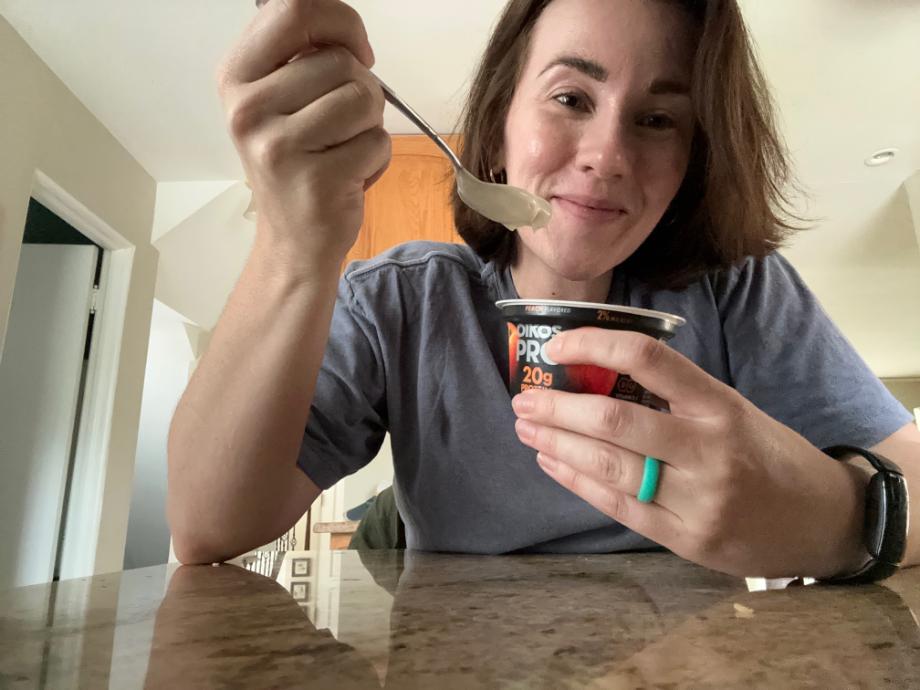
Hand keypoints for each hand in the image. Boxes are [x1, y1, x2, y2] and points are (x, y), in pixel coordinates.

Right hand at [217, 0, 390, 268]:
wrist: (293, 240)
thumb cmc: (298, 162)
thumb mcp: (282, 99)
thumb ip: (304, 54)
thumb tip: (344, 26)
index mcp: (236, 76)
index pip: (294, 9)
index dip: (341, 22)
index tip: (357, 51)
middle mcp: (247, 108)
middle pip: (342, 61)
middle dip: (362, 88)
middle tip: (342, 124)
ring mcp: (278, 146)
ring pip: (364, 98)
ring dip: (370, 125)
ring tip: (343, 149)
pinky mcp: (316, 179)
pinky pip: (378, 142)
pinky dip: (377, 159)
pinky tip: (350, 176)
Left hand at [512, 328, 868, 578]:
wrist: (825, 521)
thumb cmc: (768, 455)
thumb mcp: (733, 411)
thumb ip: (674, 399)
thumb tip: (595, 379)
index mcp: (721, 405)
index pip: (649, 358)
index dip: (595, 345)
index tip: (557, 346)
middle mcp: (710, 449)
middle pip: (615, 420)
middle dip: (558, 409)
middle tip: (523, 399)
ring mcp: (699, 498)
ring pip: (609, 466)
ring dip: (557, 444)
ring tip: (527, 429)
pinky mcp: (687, 539)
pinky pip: (619, 506)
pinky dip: (577, 481)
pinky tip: (552, 463)